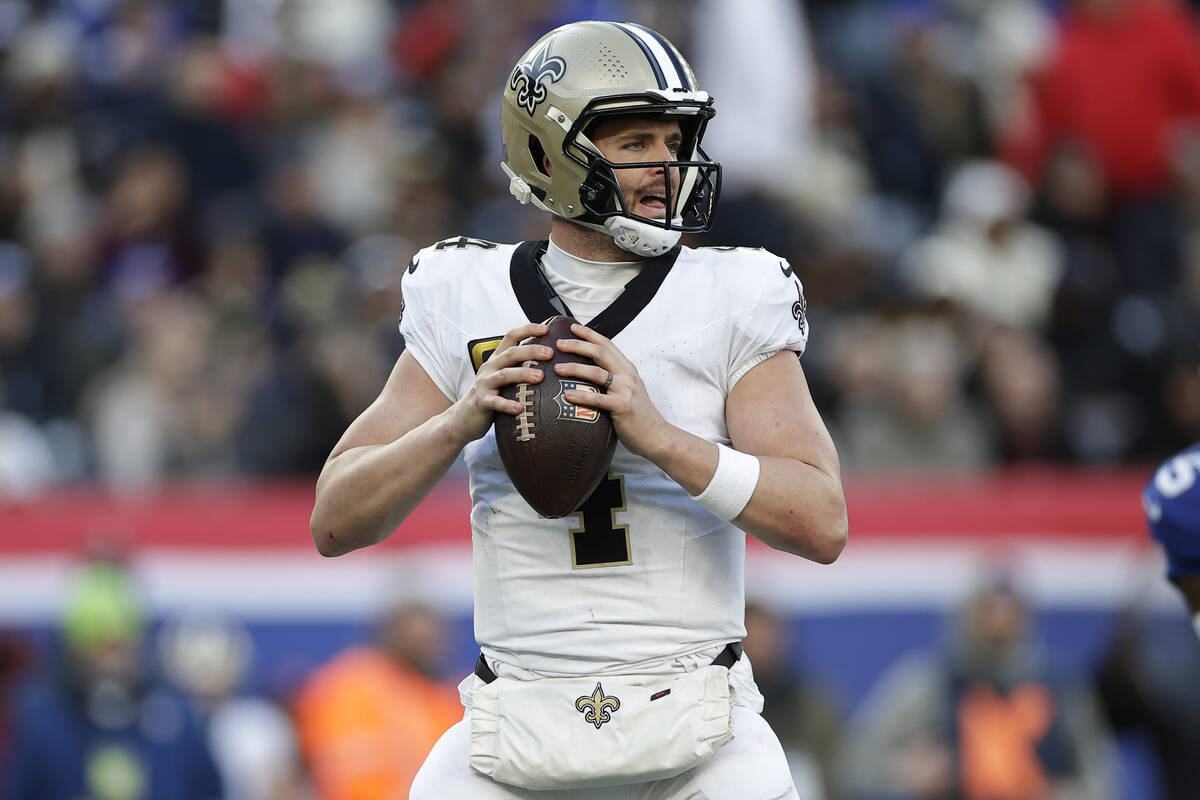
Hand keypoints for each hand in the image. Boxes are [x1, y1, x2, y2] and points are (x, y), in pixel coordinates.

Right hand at [448, 322, 552, 441]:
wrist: (464, 416)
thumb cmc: (489, 395)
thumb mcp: (502, 376)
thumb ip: (518, 367)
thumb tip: (547, 360)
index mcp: (497, 359)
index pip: (511, 337)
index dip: (527, 330)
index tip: (546, 329)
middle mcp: (490, 368)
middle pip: (511, 353)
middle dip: (531, 351)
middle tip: (550, 354)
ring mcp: (485, 384)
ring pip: (504, 375)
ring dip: (523, 374)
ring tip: (540, 377)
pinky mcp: (482, 401)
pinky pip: (495, 402)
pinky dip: (508, 404)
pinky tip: (520, 408)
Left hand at [553, 323, 669, 458]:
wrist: (656, 435)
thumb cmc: (638, 415)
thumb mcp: (628, 390)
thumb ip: (613, 379)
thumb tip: (587, 375)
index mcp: (627, 369)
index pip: (607, 345)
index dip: (589, 334)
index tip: (572, 327)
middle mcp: (627, 375)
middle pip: (600, 353)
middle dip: (578, 345)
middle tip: (559, 344)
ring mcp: (626, 390)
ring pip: (597, 373)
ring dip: (575, 368)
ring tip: (557, 368)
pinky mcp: (622, 407)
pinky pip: (598, 399)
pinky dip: (582, 396)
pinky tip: (567, 395)